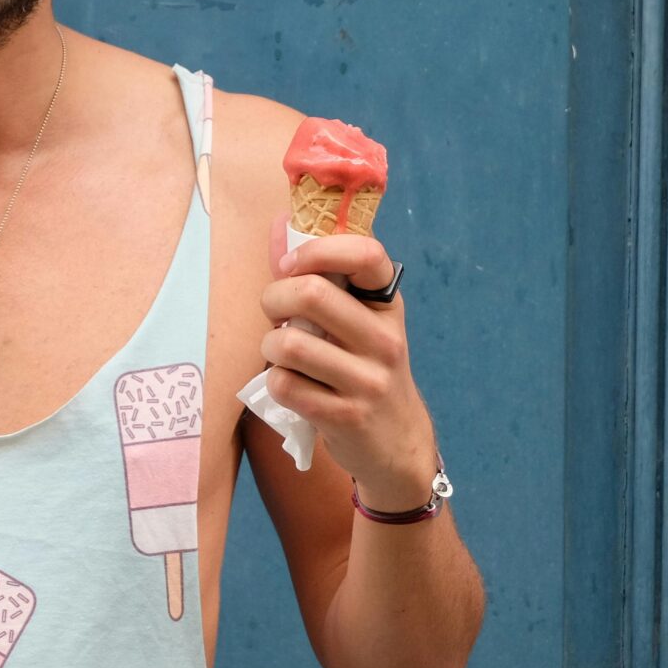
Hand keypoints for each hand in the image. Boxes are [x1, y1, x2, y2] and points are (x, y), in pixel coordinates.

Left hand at [256, 210, 439, 509]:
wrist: (396, 443)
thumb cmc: (365, 369)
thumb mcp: (360, 321)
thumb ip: (321, 275)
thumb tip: (279, 224)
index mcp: (388, 305)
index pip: (365, 253)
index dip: (317, 249)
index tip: (290, 264)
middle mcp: (385, 339)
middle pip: (312, 293)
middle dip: (274, 298)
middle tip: (275, 313)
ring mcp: (368, 381)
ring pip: (289, 343)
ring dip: (270, 345)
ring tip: (282, 353)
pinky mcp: (345, 416)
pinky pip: (284, 385)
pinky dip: (276, 381)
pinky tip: (292, 385)